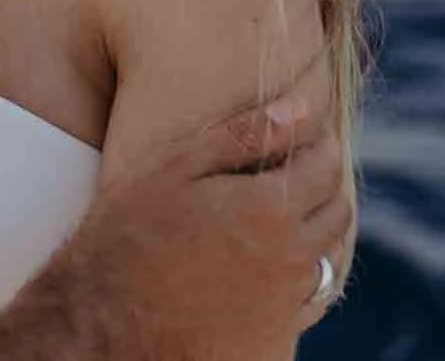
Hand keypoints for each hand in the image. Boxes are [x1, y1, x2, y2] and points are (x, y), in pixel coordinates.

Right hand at [55, 54, 354, 357]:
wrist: (108, 319)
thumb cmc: (130, 233)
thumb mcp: (173, 169)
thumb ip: (241, 136)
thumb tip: (300, 107)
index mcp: (269, 206)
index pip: (325, 165)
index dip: (319, 143)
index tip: (306, 135)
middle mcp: (291, 255)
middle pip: (337, 211)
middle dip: (326, 183)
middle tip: (301, 168)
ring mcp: (287, 301)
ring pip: (329, 253)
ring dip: (318, 227)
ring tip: (286, 213)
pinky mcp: (278, 338)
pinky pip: (314, 298)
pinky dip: (307, 273)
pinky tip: (275, 263)